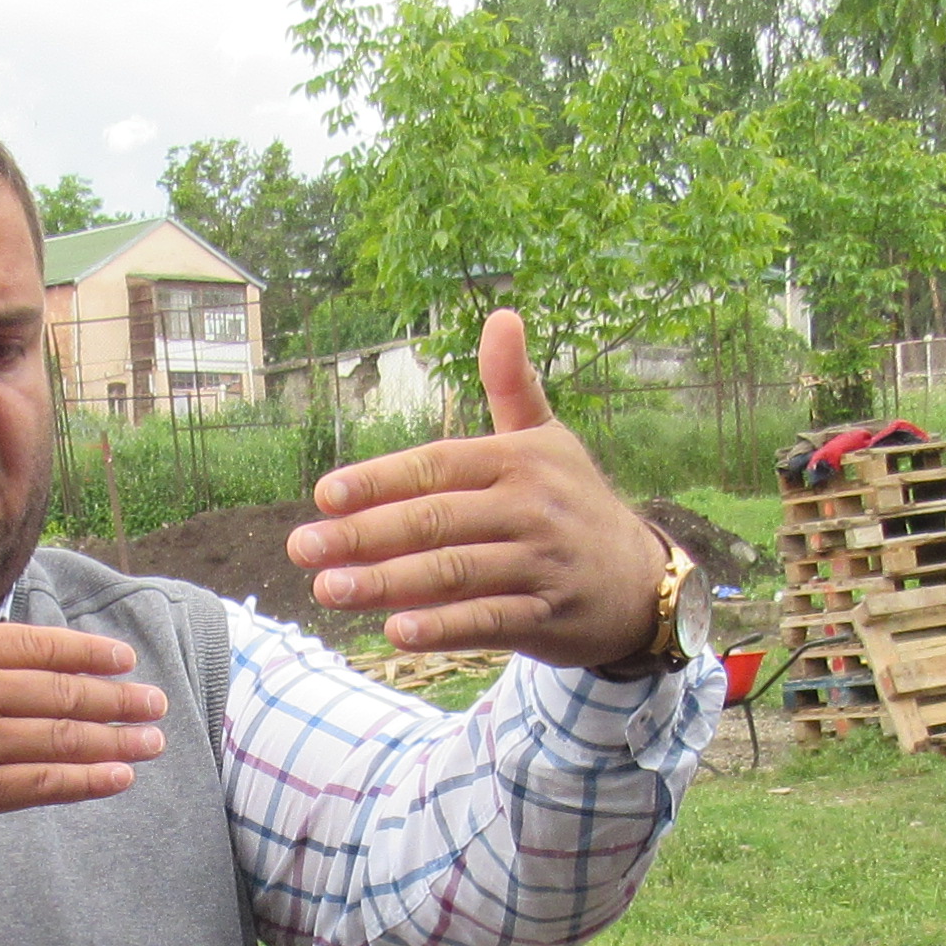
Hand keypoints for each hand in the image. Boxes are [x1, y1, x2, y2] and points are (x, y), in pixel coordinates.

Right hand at [0, 540, 172, 846]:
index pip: (37, 645)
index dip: (87, 653)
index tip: (124, 660)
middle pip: (61, 692)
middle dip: (117, 698)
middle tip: (156, 703)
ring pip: (61, 737)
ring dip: (115, 740)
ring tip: (152, 742)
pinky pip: (42, 784)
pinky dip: (85, 781)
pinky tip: (117, 779)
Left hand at [283, 309, 669, 667]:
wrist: (642, 581)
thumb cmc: (575, 503)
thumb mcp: (549, 440)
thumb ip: (513, 385)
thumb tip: (502, 314)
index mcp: (519, 460)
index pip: (437, 465)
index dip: (379, 480)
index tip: (324, 495)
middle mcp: (531, 508)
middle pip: (435, 521)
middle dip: (364, 535)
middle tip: (303, 547)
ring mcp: (541, 564)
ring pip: (454, 573)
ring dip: (388, 583)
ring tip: (329, 590)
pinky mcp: (548, 617)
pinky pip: (489, 622)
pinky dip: (442, 628)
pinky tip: (394, 630)